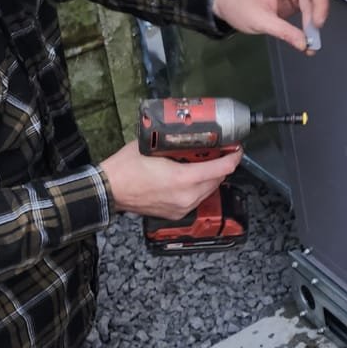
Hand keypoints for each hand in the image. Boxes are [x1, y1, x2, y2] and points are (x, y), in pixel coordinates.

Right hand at [100, 141, 243, 219]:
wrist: (109, 190)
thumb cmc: (127, 167)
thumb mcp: (154, 146)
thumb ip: (176, 142)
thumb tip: (191, 133)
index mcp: (183, 178)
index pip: (222, 168)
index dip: (234, 157)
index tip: (237, 149)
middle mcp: (187, 196)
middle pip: (218, 179)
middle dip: (221, 166)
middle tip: (219, 153)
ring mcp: (182, 207)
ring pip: (208, 190)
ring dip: (210, 177)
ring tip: (204, 164)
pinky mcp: (176, 214)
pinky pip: (196, 199)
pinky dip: (198, 188)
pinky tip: (191, 178)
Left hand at [212, 0, 328, 53]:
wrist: (228, 11)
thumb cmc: (238, 7)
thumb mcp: (259, 20)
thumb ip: (283, 32)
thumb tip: (303, 44)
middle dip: (318, 3)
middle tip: (317, 24)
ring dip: (316, 14)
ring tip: (312, 35)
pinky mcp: (294, 1)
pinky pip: (309, 8)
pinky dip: (311, 21)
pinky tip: (309, 35)